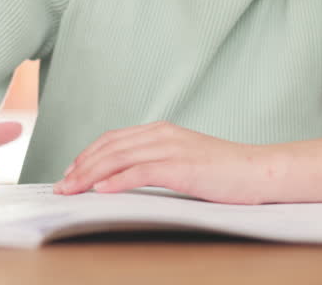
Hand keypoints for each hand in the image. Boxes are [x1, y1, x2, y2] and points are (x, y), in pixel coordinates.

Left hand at [52, 121, 276, 204]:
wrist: (259, 171)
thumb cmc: (226, 173)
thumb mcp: (185, 161)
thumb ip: (157, 164)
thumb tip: (124, 179)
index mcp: (162, 131)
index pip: (113, 139)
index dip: (87, 155)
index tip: (70, 172)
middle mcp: (162, 134)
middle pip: (110, 147)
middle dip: (81, 166)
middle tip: (61, 184)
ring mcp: (172, 148)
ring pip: (119, 158)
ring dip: (90, 175)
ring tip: (72, 189)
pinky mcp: (181, 167)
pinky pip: (141, 172)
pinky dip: (117, 180)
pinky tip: (101, 191)